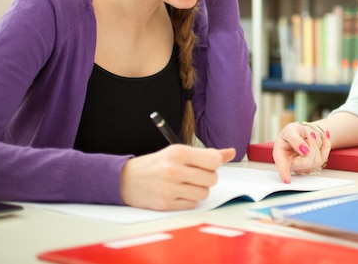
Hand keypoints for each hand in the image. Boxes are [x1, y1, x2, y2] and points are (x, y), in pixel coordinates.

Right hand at [120, 145, 235, 209]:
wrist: (126, 179)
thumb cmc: (156, 164)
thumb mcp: (179, 152)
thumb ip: (206, 154)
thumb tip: (230, 152)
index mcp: (178, 152)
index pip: (213, 161)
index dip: (214, 164)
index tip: (206, 164)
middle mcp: (173, 169)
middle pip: (211, 179)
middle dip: (206, 178)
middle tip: (194, 175)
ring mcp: (169, 188)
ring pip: (204, 193)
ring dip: (198, 190)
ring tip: (186, 184)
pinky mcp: (166, 204)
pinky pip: (193, 204)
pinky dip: (189, 200)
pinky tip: (178, 193)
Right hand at [273, 122, 331, 183]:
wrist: (300, 133)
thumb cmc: (291, 133)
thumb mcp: (290, 130)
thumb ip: (295, 140)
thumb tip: (305, 151)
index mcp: (281, 156)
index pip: (283, 167)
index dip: (284, 174)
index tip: (286, 181)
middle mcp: (291, 165)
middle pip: (306, 162)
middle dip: (311, 146)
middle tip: (309, 135)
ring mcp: (303, 168)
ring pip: (316, 160)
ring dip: (316, 144)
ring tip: (309, 136)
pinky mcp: (313, 166)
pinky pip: (324, 157)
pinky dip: (326, 144)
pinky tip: (325, 136)